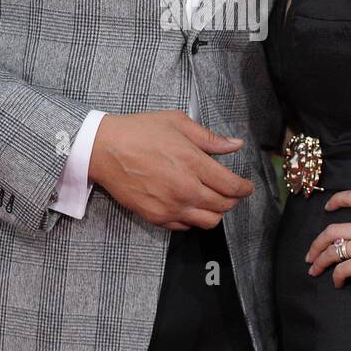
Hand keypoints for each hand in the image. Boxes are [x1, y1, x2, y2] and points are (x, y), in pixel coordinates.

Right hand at [88, 111, 254, 230]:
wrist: (104, 149)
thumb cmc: (139, 132)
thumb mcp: (178, 123)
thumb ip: (209, 138)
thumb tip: (235, 145)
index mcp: (194, 164)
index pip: (232, 186)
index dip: (245, 188)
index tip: (246, 186)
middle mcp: (186, 190)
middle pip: (224, 206)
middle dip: (232, 200)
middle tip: (230, 191)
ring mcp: (171, 207)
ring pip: (208, 222)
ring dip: (215, 212)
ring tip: (210, 200)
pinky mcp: (156, 217)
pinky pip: (185, 227)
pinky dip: (192, 219)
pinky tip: (188, 205)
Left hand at [304, 188, 350, 292]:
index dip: (337, 199)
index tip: (327, 207)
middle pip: (332, 230)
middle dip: (316, 242)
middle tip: (310, 254)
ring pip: (333, 250)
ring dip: (320, 260)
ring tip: (314, 270)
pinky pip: (343, 269)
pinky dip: (336, 277)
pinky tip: (337, 283)